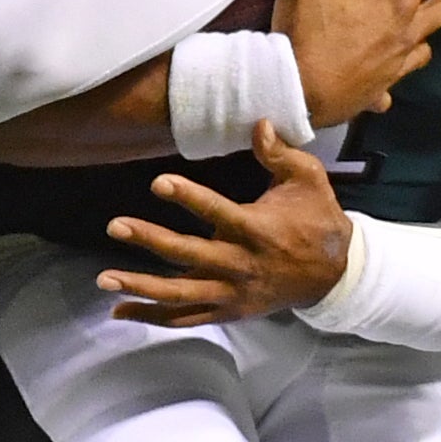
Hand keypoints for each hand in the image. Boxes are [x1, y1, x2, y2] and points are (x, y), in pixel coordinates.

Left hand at [97, 120, 353, 326]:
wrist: (336, 275)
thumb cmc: (318, 219)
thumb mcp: (309, 180)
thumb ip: (280, 153)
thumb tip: (258, 123)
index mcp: (260, 230)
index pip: (218, 212)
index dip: (189, 198)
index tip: (159, 183)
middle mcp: (242, 265)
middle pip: (190, 255)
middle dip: (150, 240)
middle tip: (114, 225)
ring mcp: (233, 294)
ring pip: (181, 294)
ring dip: (141, 286)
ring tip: (104, 278)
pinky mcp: (229, 312)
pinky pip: (186, 318)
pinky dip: (153, 316)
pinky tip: (120, 310)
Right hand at [274, 0, 440, 127]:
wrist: (292, 92)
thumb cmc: (306, 36)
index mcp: (396, 5)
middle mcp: (405, 37)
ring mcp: (394, 69)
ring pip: (426, 49)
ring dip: (421, 32)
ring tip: (403, 22)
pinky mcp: (377, 93)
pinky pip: (390, 88)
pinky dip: (386, 78)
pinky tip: (373, 73)